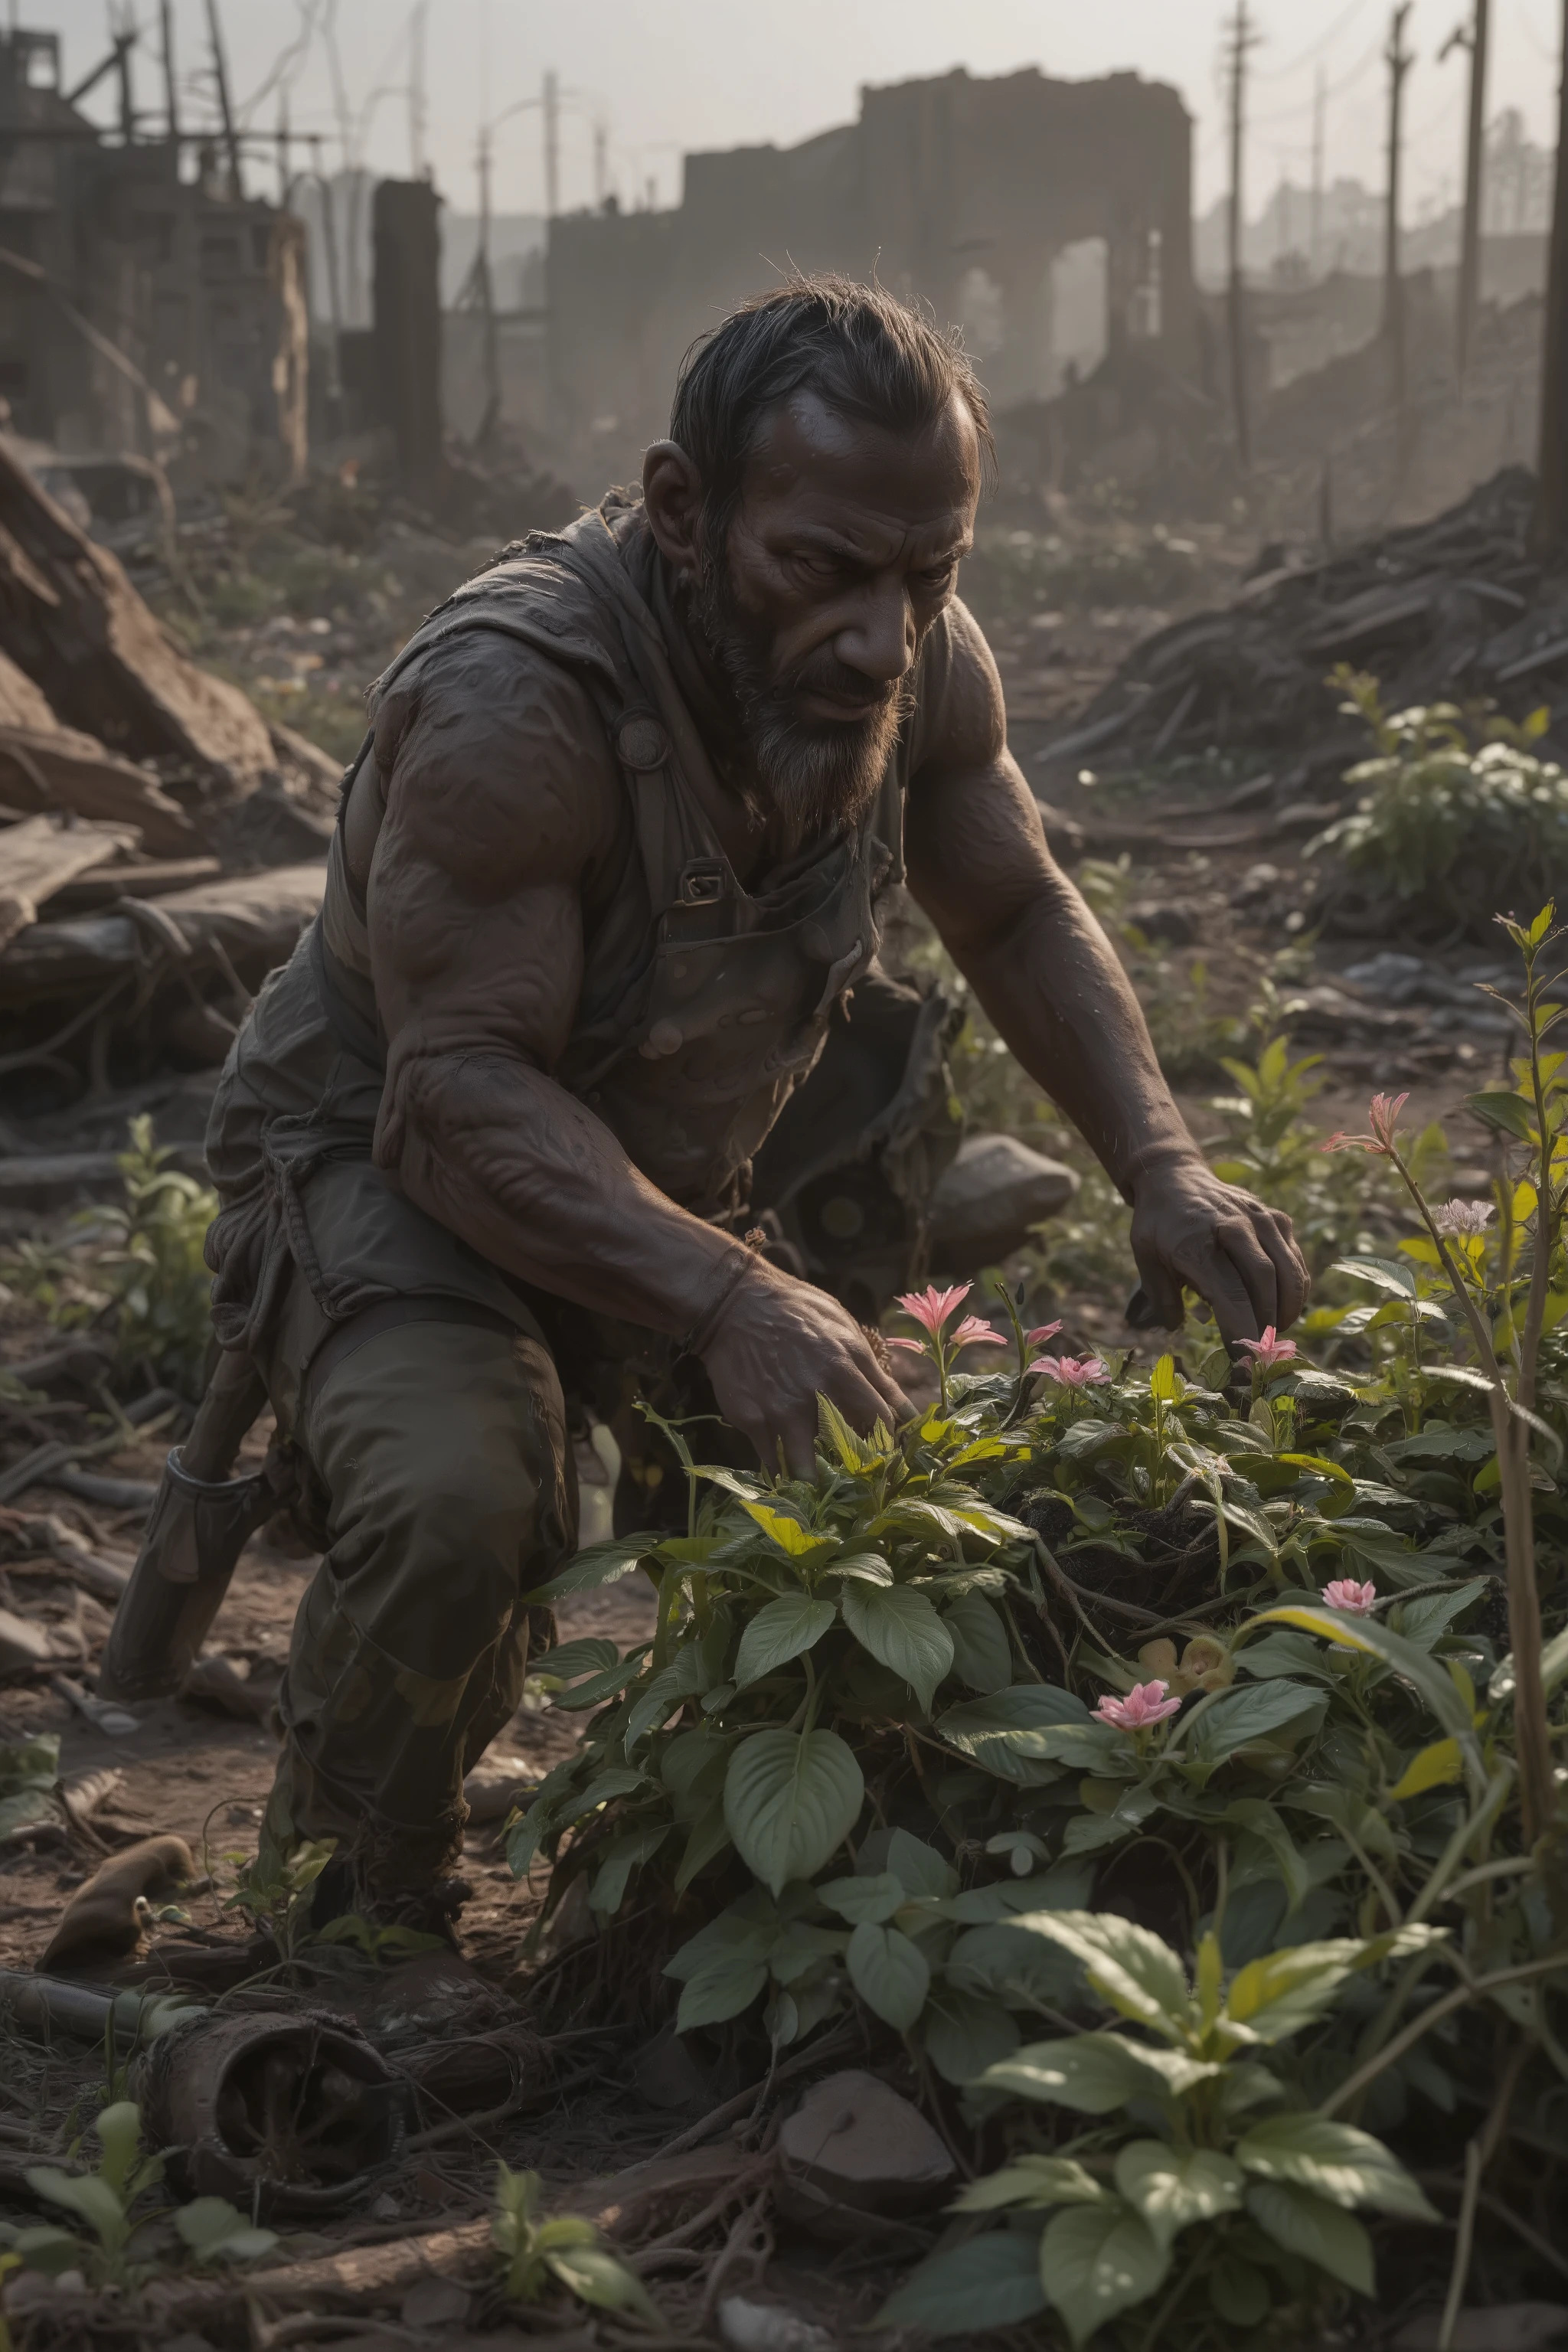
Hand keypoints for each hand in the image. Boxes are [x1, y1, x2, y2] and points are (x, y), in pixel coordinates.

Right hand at [701, 1261, 910, 1476]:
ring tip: (821, 1484)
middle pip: (849, 1453)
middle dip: (857, 1470)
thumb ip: (872, 1370)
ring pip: (807, 1470)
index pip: (882, 1420)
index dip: (890, 1441)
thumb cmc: (798, 1311)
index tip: (890, 1452)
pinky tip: (788, 1468)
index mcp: (845, 1367)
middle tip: (860, 1479)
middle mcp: (816, 1395)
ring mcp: (782, 1411)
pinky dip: (782, 1470)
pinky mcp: (752, 1420)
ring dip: (816, 1480)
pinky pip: (772, 1461)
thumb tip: (903, 1407)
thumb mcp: (844, 1329)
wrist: (735, 1305)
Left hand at [1127, 1156, 1307, 1348]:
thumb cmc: (1158, 1222)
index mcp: (1197, 1241)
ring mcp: (1260, 1219)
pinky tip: (1283, 1307)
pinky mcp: (1276, 1218)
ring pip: (1288, 1271)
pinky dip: (1295, 1287)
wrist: (1175, 1176)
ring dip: (1287, 1308)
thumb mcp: (1145, 1256)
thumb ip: (1161, 1296)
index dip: (1241, 1330)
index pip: (1230, 1294)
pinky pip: (1295, 1259)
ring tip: (1274, 1332)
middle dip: (1267, 1322)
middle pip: (1265, 1282)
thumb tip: (1176, 1329)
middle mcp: (1234, 1227)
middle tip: (1261, 1350)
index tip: (1242, 1360)